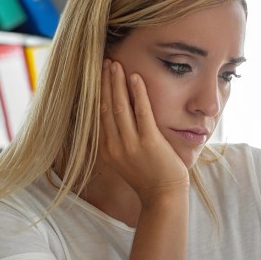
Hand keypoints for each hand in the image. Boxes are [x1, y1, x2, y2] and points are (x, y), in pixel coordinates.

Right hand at [99, 60, 188, 202]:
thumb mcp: (127, 160)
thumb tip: (119, 122)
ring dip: (117, 83)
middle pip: (106, 107)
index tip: (97, 75)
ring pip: (120, 107)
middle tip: (104, 62)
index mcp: (108, 149)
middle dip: (104, 83)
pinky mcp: (149, 143)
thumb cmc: (150, 179)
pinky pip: (142, 113)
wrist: (163, 198)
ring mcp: (131, 145)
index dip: (97, 93)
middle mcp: (115, 146)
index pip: (99, 115)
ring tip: (115, 64)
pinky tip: (135, 77)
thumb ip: (120, 142)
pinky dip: (138, 93)